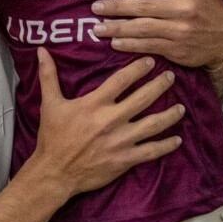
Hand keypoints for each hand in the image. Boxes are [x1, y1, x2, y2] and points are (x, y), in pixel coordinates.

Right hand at [26, 48, 184, 197]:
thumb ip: (48, 75)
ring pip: (153, 124)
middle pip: (143, 98)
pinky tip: (177, 140)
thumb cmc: (53, 137)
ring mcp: (121, 141)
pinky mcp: (125, 159)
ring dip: (170, 115)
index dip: (138, 68)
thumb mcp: (49, 103)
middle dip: (160, 86)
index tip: (151, 61)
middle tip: (171, 77)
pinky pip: (151, 151)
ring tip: (181, 107)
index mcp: (95, 104)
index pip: (122, 80)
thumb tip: (41, 50)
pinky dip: (166, 145)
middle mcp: (111, 120)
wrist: (55, 171)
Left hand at [90, 0, 222, 67]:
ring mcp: (179, 31)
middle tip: (95, 7)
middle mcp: (181, 10)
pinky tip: (115, 43)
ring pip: (142, 29)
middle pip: (142, 8)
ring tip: (98, 28)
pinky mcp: (176, 50)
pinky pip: (149, 46)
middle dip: (116, 7)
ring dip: (117, 28)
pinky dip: (130, 45)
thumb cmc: (212, 6)